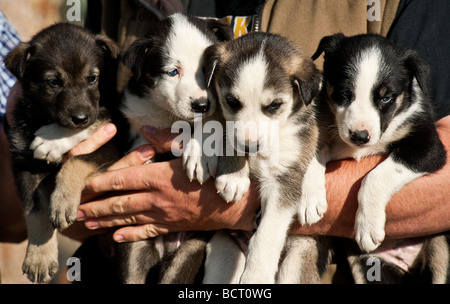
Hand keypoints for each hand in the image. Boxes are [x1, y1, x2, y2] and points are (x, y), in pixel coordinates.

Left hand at [77, 127, 258, 242]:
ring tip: (88, 223)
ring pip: (127, 219)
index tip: (85, 185)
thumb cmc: (215, 172)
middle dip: (95, 206)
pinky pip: (146, 233)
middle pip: (119, 203)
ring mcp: (163, 215)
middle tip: (76, 209)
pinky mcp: (171, 226)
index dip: (101, 183)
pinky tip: (116, 237)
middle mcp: (156, 198)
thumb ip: (167, 140)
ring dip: (106, 221)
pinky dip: (130, 235)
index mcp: (159, 177)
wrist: (235, 202)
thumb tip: (146, 132)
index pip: (121, 180)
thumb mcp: (193, 149)